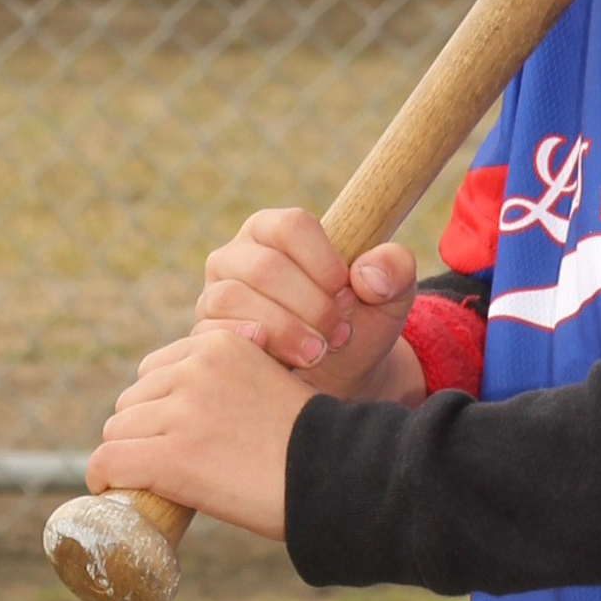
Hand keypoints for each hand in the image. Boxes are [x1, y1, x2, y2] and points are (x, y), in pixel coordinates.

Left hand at [86, 329, 313, 539]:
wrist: (336, 476)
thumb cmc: (312, 442)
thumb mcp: (274, 382)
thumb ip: (233, 379)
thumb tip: (198, 407)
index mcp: (221, 342)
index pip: (156, 369)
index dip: (163, 406)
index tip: (180, 434)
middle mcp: (196, 367)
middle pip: (133, 400)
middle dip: (146, 430)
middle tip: (175, 462)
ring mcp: (182, 411)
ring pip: (118, 431)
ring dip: (131, 455)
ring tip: (161, 480)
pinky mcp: (170, 456)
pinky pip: (108, 460)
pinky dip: (105, 477)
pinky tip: (112, 489)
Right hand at [195, 207, 418, 401]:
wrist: (337, 374)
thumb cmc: (358, 322)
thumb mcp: (391, 295)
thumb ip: (395, 269)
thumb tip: (366, 276)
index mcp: (278, 229)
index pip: (292, 226)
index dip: (324, 262)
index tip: (348, 292)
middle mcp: (238, 254)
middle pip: (265, 267)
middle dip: (310, 306)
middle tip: (340, 333)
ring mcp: (215, 292)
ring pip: (233, 299)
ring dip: (284, 330)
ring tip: (318, 351)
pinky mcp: (205, 331)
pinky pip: (212, 332)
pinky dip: (251, 347)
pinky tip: (281, 361)